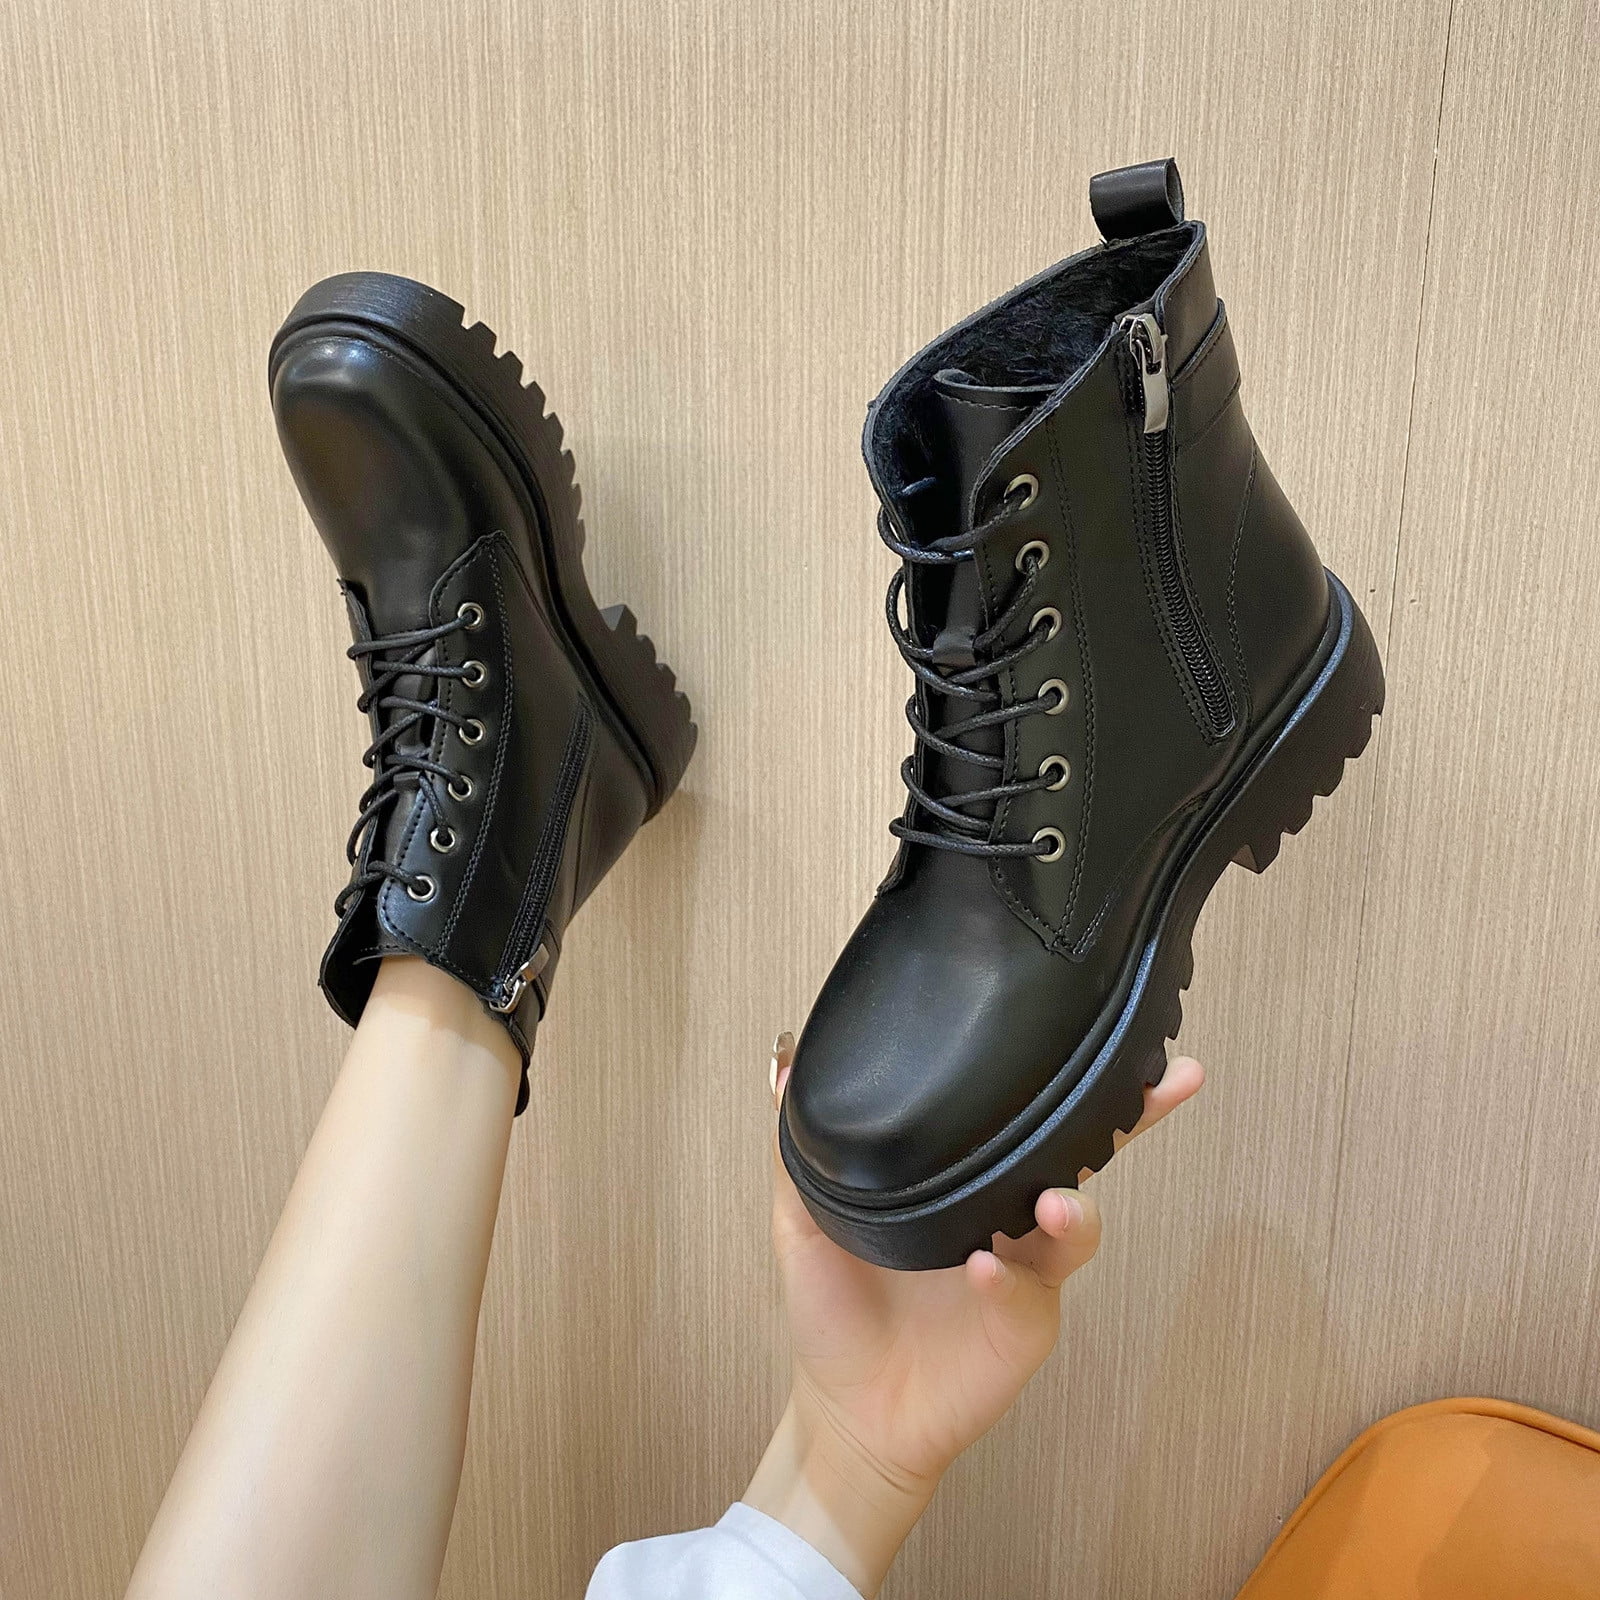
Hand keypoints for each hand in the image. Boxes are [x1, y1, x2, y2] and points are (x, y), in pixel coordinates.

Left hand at [744, 1035, 1203, 1595]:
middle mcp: (1007, 1211)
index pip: (1025, 1112)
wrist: (845, 1407)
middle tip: (1167, 1080)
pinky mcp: (1025, 1323)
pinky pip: (1033, 1290)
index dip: (1065, 1074)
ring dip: (1074, 1205)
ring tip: (1054, 1200)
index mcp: (964, 1173)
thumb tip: (783, 1065)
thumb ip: (800, 1150)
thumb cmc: (833, 1308)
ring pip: (1079, 1221)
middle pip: (1086, 1151)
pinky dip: (1011, 1276)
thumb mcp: (801, 1218)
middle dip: (1134, 1115)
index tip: (1100, 1021)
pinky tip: (984, 1268)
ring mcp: (1024, 1267)